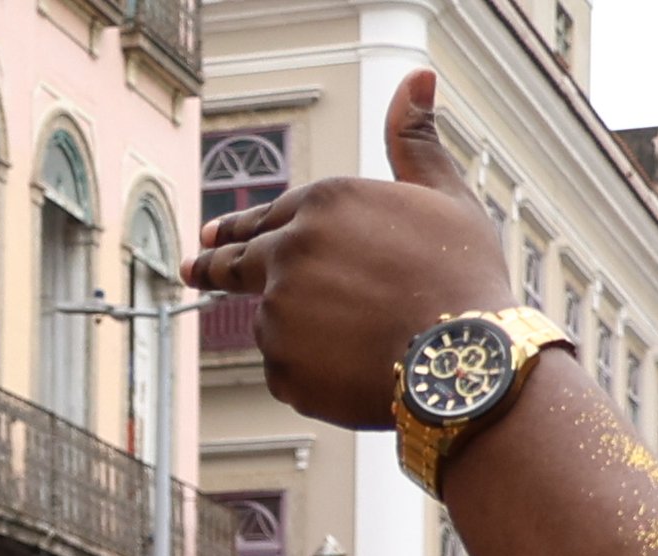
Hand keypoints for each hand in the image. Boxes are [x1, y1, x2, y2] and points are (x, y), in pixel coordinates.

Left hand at [187, 70, 516, 431]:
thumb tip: (417, 78)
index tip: (210, 235)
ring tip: (355, 340)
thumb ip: (414, 141)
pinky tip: (353, 371)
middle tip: (192, 270)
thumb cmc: (464, 277)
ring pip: (272, 323)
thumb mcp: (444, 196)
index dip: (235, 228)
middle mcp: (288, 253)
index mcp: (323, 203)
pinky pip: (288, 371)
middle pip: (237, 263)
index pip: (263, 217)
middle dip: (213, 267)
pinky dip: (312, 374)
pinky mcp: (281, 370)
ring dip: (298, 331)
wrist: (466, 361)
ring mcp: (278, 314)